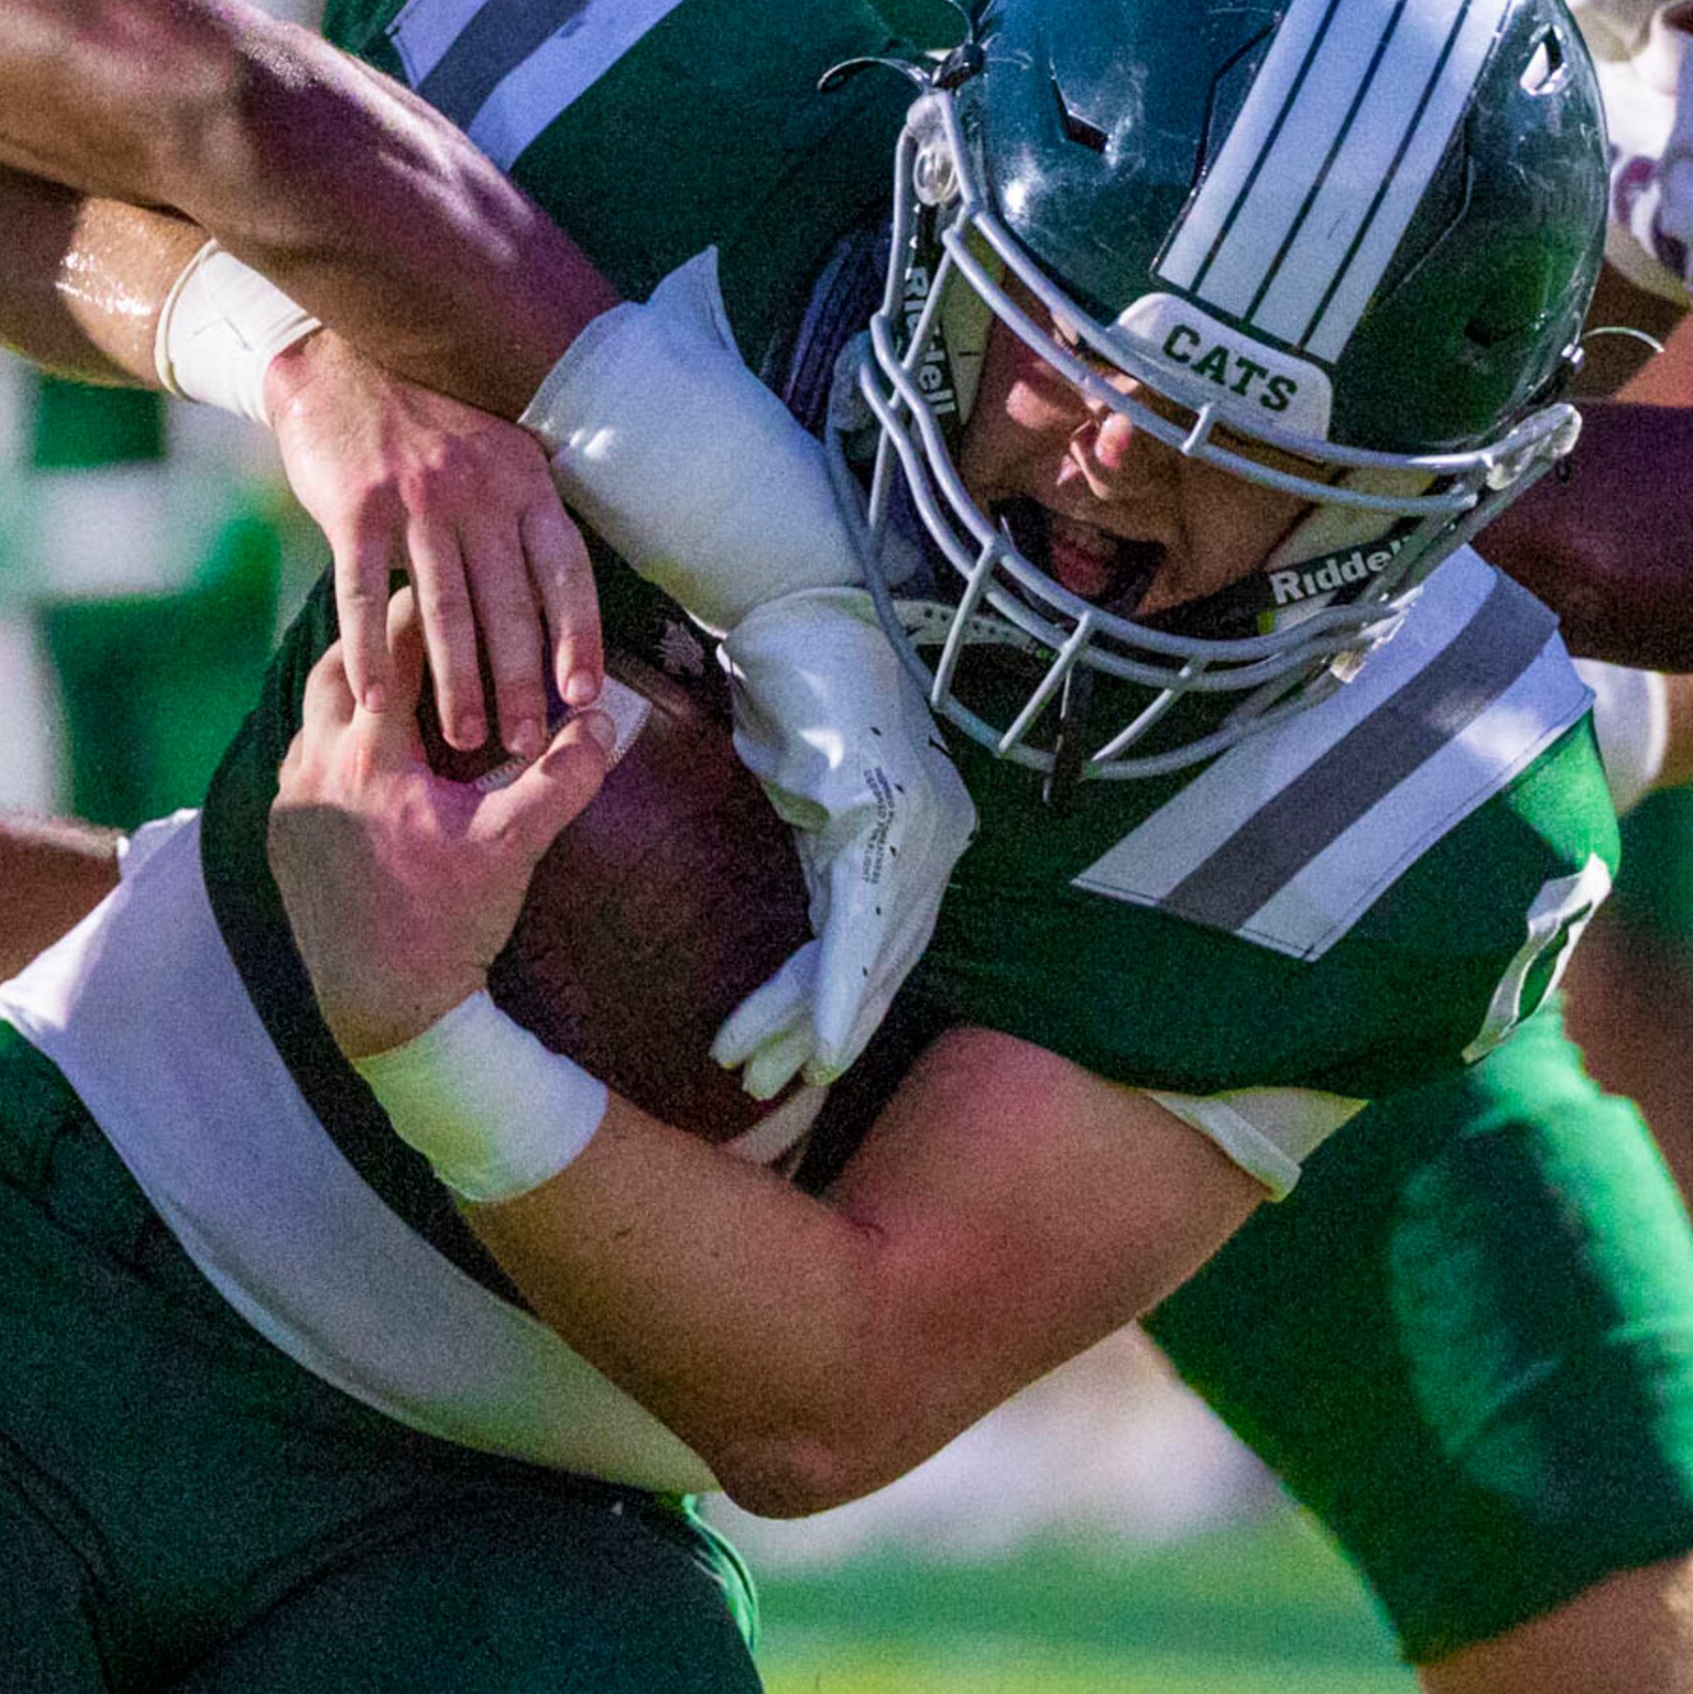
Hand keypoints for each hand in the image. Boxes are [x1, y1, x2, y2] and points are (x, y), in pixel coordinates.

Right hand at [265, 329, 602, 759]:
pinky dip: (371, 653)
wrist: (340, 357)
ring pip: (445, 611)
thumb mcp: (496, 446)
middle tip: (525, 743)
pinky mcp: (355, 509)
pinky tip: (375, 699)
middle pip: (508, 606)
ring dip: (456, 684)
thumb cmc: (427, 420)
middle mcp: (478, 491)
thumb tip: (559, 599)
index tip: (584, 695)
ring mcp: (415, 500)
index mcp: (523, 480)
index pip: (566, 571)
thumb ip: (524, 511)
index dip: (577, 637)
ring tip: (466, 738)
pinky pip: (365, 596)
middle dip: (521, 683)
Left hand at [268, 588, 618, 1058]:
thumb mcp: (513, 848)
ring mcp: (292, 795)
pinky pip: (303, 753)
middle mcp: (318, 760)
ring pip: (315, 707)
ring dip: (355, 684)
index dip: (429, 606)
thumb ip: (562, 778)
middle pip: (341, 662)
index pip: (393, 644)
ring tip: (401, 678)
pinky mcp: (283, 829)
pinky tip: (373, 749)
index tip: (455, 584)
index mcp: (371, 751)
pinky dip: (337, 732)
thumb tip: (603, 722)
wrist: (375, 1005)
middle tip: (426, 622)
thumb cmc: (441, 925)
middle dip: (382, 637)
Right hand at [708, 588, 977, 1099]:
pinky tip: (812, 1043)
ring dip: (807, 1024)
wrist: (792, 606)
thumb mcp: (809, 782)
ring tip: (755, 1073)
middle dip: (825, 1032)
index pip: (885, 940)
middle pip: (884, 963)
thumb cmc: (793, 681)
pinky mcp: (881, 821)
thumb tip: (806, 888)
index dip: (838, 1003)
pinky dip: (833, 991)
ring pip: (869, 959)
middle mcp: (937, 837)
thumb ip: (821, 842)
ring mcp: (916, 830)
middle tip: (772, 1087)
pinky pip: (860, 929)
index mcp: (926, 831)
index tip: (796, 1055)